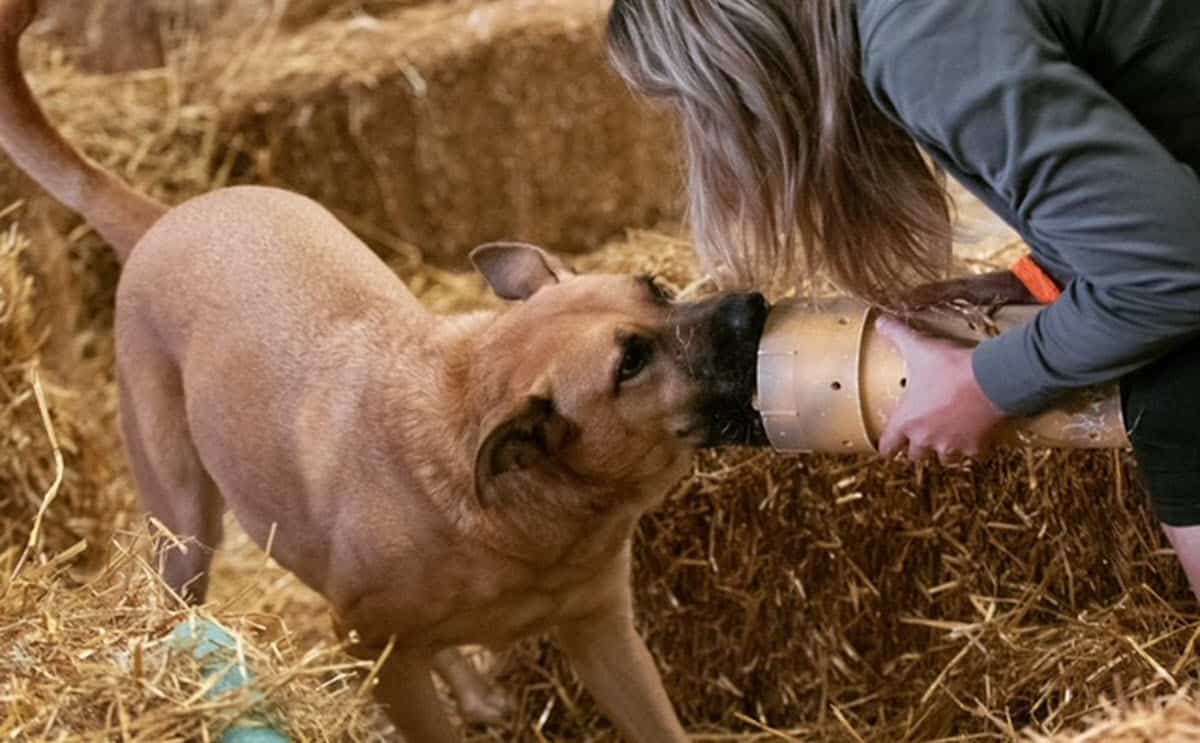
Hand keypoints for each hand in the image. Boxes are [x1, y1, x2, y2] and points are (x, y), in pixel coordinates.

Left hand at [875, 315, 1006, 462]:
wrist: (991, 379)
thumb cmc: (950, 367)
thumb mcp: (918, 348)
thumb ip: (896, 335)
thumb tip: (879, 321)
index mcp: (907, 421)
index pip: (888, 445)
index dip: (886, 447)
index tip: (887, 449)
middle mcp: (926, 438)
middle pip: (916, 455)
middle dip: (916, 448)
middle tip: (920, 437)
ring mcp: (952, 445)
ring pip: (943, 458)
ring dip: (942, 449)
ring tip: (945, 437)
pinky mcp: (975, 446)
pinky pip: (970, 453)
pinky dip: (970, 446)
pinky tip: (972, 434)